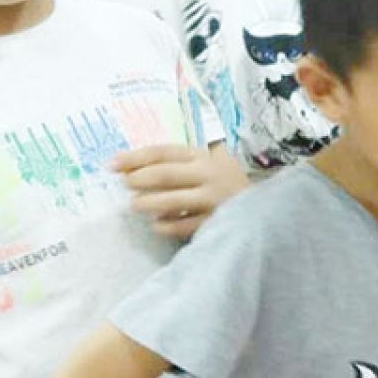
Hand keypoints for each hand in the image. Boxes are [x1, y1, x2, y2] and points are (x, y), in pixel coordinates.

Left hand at [112, 143, 247, 240]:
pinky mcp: (216, 220)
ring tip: (134, 205)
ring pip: (173, 199)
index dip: (135, 157)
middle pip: (166, 173)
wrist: (264, 209)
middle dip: (140, 178)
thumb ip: (186, 157)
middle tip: (125, 184)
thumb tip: (143, 162)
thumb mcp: (216, 160)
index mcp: (203, 156)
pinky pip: (185, 225)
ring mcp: (212, 199)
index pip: (163, 152)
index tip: (113, 164)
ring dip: (149, 202)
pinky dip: (168, 226)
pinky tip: (156, 225)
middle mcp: (207, 175)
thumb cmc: (231, 183)